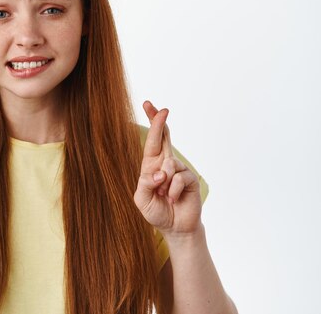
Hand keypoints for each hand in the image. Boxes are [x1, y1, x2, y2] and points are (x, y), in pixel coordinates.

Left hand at [134, 101, 201, 238]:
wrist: (174, 228)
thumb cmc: (156, 211)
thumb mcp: (142, 199)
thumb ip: (145, 184)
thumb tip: (160, 172)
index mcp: (151, 165)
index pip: (151, 141)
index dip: (152, 123)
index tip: (149, 105)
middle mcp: (165, 164)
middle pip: (164, 137)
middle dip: (159, 122)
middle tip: (162, 108)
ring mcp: (179, 170)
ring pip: (169, 164)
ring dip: (163, 184)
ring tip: (164, 196)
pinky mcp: (190, 179)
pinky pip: (179, 179)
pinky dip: (172, 192)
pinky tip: (173, 200)